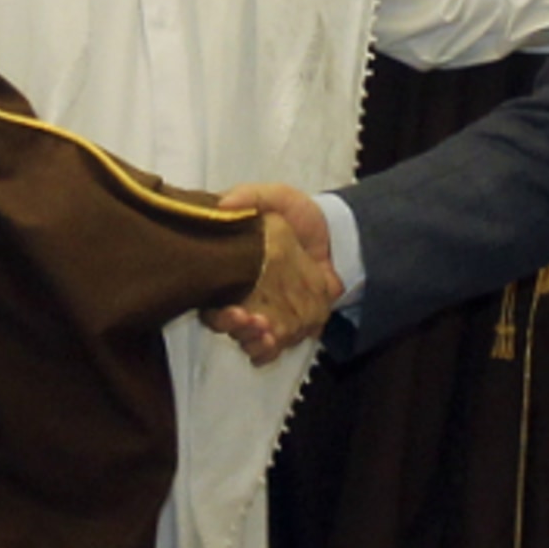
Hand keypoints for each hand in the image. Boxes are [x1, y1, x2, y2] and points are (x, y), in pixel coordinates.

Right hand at [200, 183, 339, 365]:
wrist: (338, 237)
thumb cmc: (300, 218)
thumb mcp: (277, 198)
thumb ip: (250, 196)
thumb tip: (221, 205)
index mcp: (232, 270)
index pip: (209, 295)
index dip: (215, 307)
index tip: (230, 308)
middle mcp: (242, 296)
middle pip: (225, 323)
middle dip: (234, 327)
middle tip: (248, 321)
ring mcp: (265, 314)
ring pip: (247, 341)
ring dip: (252, 342)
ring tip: (266, 333)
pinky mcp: (288, 326)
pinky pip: (273, 348)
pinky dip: (270, 351)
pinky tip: (277, 342)